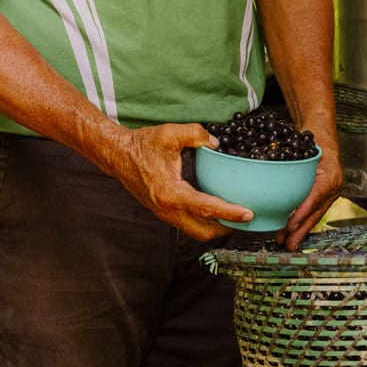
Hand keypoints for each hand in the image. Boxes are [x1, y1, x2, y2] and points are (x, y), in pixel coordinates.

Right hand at [110, 123, 252, 240]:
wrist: (118, 156)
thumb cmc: (141, 146)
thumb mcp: (170, 134)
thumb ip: (196, 134)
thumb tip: (215, 142)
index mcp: (171, 193)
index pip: (206, 209)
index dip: (230, 213)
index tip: (248, 214)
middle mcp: (168, 209)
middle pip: (204, 232)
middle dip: (227, 229)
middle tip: (246, 218)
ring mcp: (165, 214)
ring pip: (196, 232)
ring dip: (216, 228)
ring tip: (234, 217)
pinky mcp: (164, 213)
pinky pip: (188, 225)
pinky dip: (204, 223)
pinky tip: (215, 211)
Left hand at [280, 134, 343, 251]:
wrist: (323, 134)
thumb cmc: (312, 138)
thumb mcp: (302, 145)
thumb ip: (291, 161)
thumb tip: (267, 173)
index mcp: (329, 174)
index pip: (316, 196)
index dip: (303, 212)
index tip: (291, 225)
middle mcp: (333, 185)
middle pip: (316, 212)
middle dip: (301, 230)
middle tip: (288, 243)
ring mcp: (331, 192)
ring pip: (315, 215)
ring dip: (300, 230)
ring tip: (286, 241)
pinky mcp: (325, 195)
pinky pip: (314, 211)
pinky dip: (302, 221)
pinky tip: (291, 230)